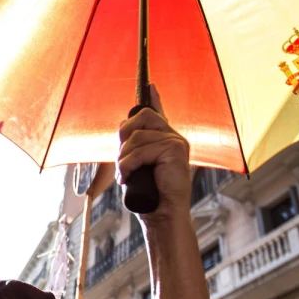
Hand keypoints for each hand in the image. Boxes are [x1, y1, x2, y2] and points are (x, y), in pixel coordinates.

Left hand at [117, 85, 191, 217]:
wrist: (161, 214)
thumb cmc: (147, 193)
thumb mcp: (136, 165)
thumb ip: (133, 146)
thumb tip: (124, 125)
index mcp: (164, 139)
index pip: (158, 111)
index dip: (153, 97)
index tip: (149, 83)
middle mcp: (172, 136)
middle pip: (139, 116)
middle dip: (123, 137)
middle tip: (122, 161)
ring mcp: (176, 141)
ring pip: (136, 137)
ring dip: (124, 159)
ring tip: (127, 175)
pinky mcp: (175, 149)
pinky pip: (140, 150)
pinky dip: (128, 165)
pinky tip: (129, 177)